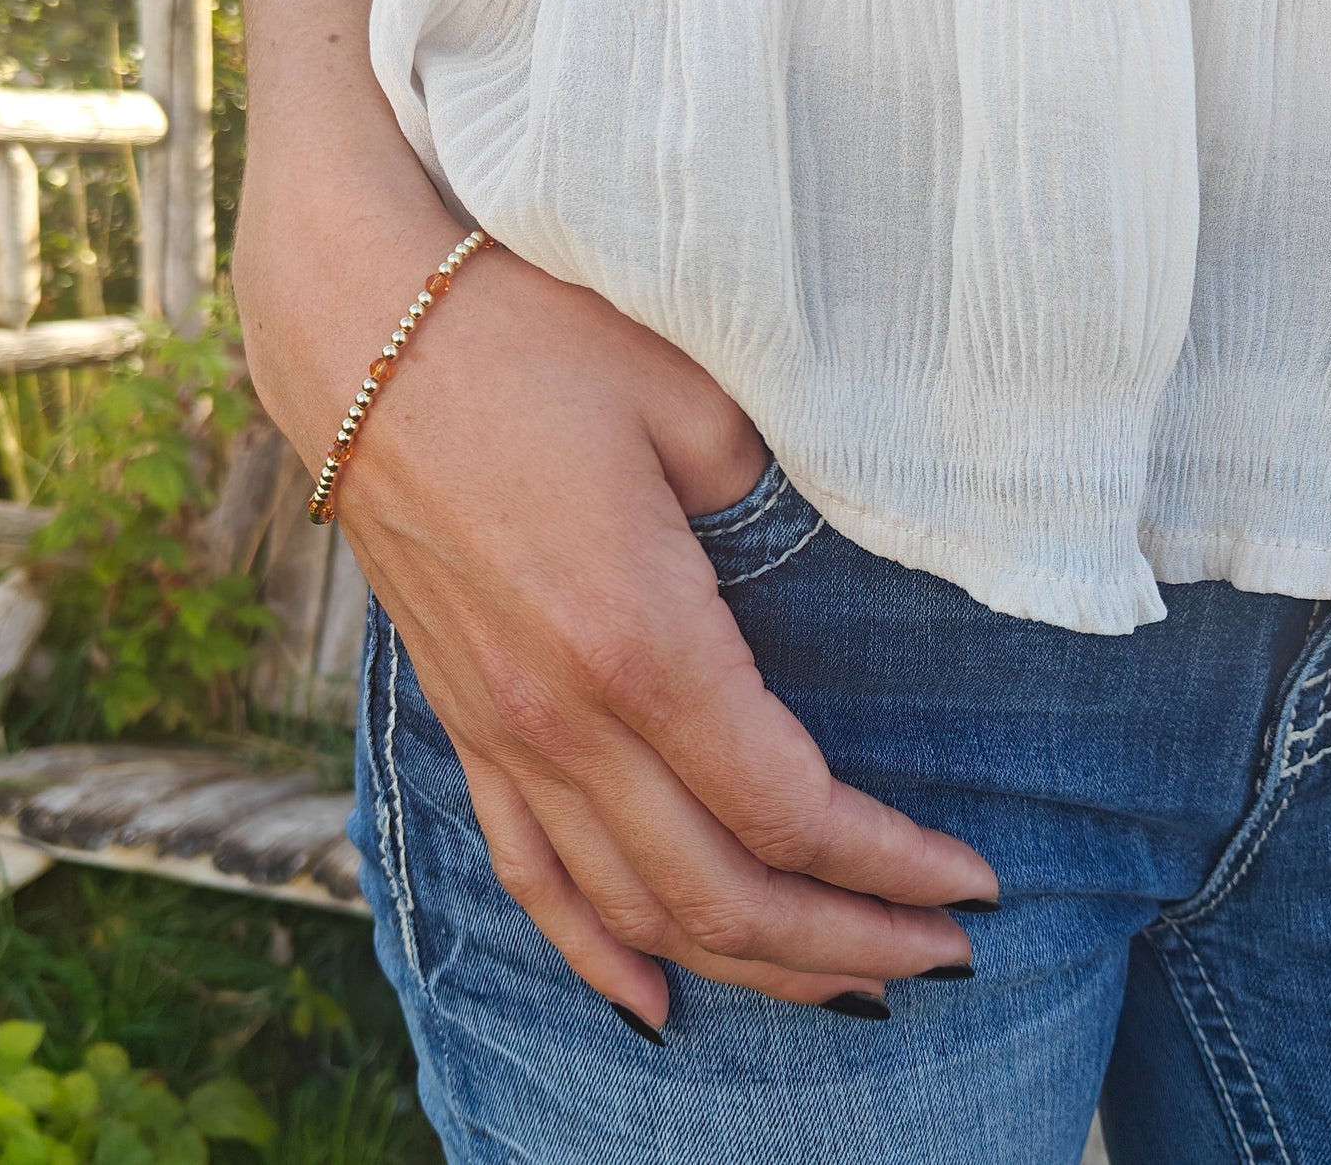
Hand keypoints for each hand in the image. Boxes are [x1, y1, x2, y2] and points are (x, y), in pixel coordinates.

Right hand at [236, 173, 997, 1034]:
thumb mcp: (691, 402)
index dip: (890, 866)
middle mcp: (563, 717)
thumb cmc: (531, 343)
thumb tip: (838, 574)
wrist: (360, 334)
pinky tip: (650, 995)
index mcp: (639, 640)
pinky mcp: (462, 718)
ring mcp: (500, 730)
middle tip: (941, 956)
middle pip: (720, 891)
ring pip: (631, 906)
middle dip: (844, 944)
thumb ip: (778, 507)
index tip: (969, 885)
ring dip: (743, 963)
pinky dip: (593, 948)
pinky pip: (525, 871)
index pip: (788, 809)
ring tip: (838, 985)